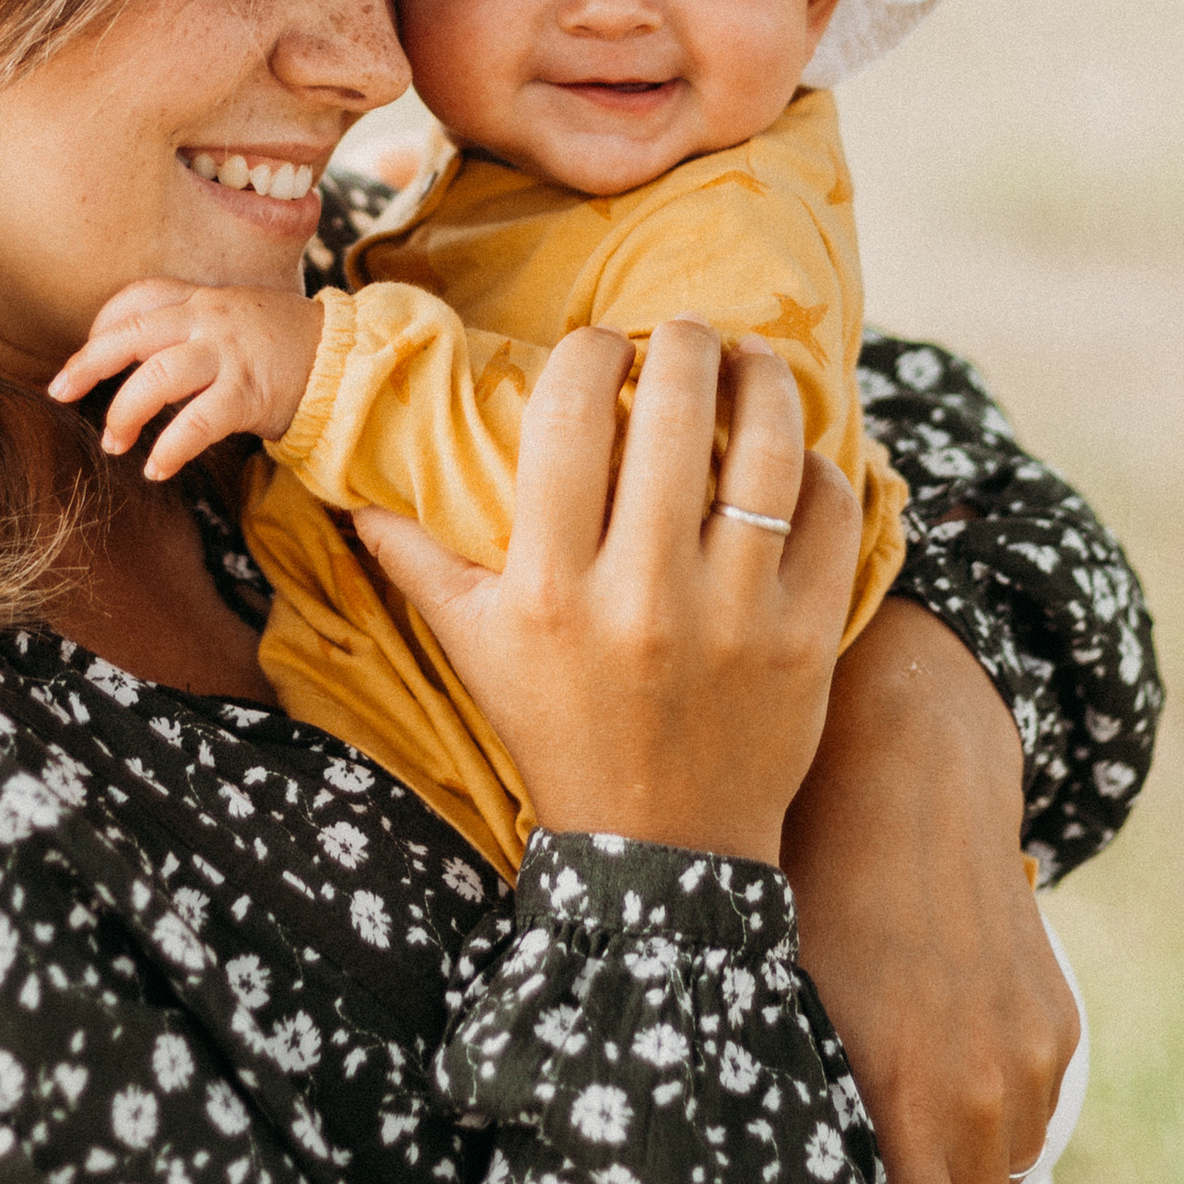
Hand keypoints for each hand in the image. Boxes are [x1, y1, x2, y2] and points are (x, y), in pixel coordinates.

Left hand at [50, 279, 325, 482]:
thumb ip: (190, 326)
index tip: (85, 357)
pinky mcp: (249, 392)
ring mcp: (229, 354)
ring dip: (125, 413)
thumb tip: (136, 359)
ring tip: (114, 443)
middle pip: (131, 334)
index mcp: (201, 299)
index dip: (100, 327)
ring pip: (156, 377)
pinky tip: (156, 468)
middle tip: (60, 393)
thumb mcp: (233, 316)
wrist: (346, 359)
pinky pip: (197, 422)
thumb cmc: (283, 344)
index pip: (135, 298)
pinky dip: (170, 448)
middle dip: (87, 365)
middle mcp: (209, 319)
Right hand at [353, 322, 857, 864]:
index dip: (590, 353)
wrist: (658, 852)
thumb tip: (353, 492)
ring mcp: (734, 617)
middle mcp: (642, 597)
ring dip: (765, 383)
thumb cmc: (558, 733)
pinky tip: (792, 455)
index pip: (570, 420)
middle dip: (685, 342)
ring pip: (769, 453)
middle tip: (685, 331)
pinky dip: (819, 469)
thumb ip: (417, 563)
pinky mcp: (807, 639)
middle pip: (678, 413)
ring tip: (750, 361)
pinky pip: (830, 517)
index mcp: (551, 590)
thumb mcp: (475, 652)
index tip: (599, 344)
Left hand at [783, 598, 1079, 1183]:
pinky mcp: (1054, 1028)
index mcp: (890, 1098)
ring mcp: (1025, 1062)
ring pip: (995, 1179)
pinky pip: (1022, 1114)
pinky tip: (932, 1066)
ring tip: (892, 1152)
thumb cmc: (801, 885)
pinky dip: (982, 1117)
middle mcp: (972, 1094)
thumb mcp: (763, 1002)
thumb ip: (768, 1116)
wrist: (910, 774)